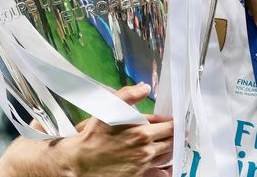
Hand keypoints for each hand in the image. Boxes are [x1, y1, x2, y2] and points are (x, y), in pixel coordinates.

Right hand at [56, 83, 173, 176]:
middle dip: (175, 136)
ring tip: (170, 144)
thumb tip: (145, 87)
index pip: (170, 127)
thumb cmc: (93, 136)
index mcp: (143, 133)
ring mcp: (142, 165)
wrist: (80, 162)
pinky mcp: (138, 176)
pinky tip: (164, 163)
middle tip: (176, 132)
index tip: (174, 121)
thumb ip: (128, 95)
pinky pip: (158, 172)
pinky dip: (164, 168)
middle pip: (171, 142)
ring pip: (167, 157)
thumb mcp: (109, 109)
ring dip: (170, 149)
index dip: (174, 123)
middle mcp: (146, 150)